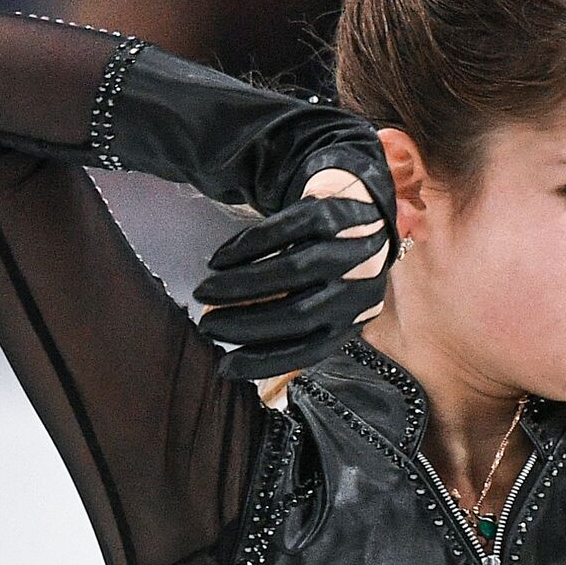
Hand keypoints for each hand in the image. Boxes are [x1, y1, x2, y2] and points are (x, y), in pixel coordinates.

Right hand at [193, 168, 392, 379]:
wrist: (359, 197)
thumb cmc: (333, 257)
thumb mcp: (328, 296)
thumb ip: (296, 321)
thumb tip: (237, 351)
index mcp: (355, 315)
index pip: (311, 349)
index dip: (265, 361)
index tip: (225, 367)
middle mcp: (358, 285)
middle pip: (298, 314)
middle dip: (245, 324)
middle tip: (207, 324)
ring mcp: (348, 247)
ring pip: (289, 273)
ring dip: (239, 286)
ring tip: (206, 291)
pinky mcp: (330, 213)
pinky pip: (282, 233)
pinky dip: (245, 248)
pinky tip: (220, 259)